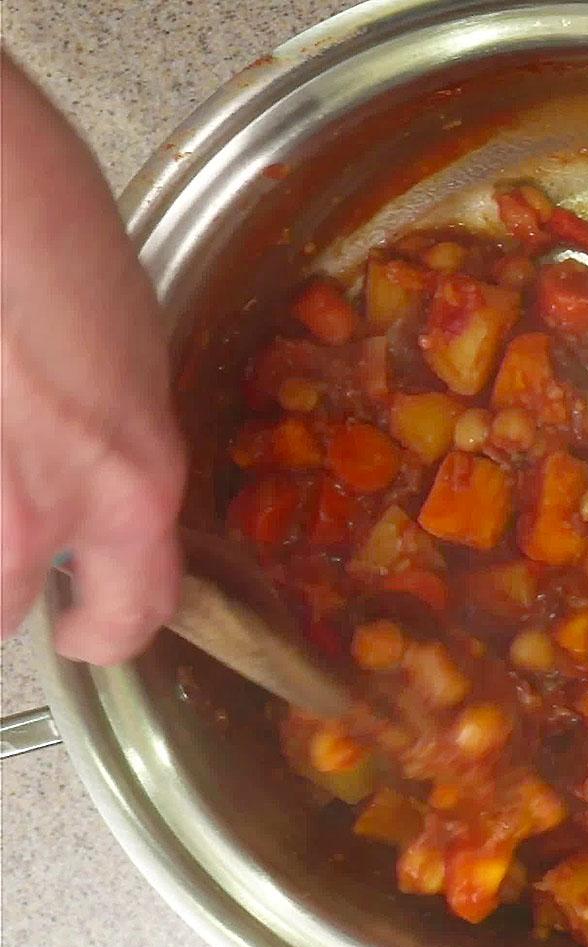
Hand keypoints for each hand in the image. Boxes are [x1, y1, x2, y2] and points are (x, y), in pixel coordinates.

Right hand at [1, 52, 184, 663]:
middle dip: (0, 577)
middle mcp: (32, 516)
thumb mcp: (130, 361)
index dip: (109, 631)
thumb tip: (87, 496)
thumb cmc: (53, 235)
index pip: (135, 617)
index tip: (87, 624)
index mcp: (130, 486)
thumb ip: (112, 453)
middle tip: (0, 509)